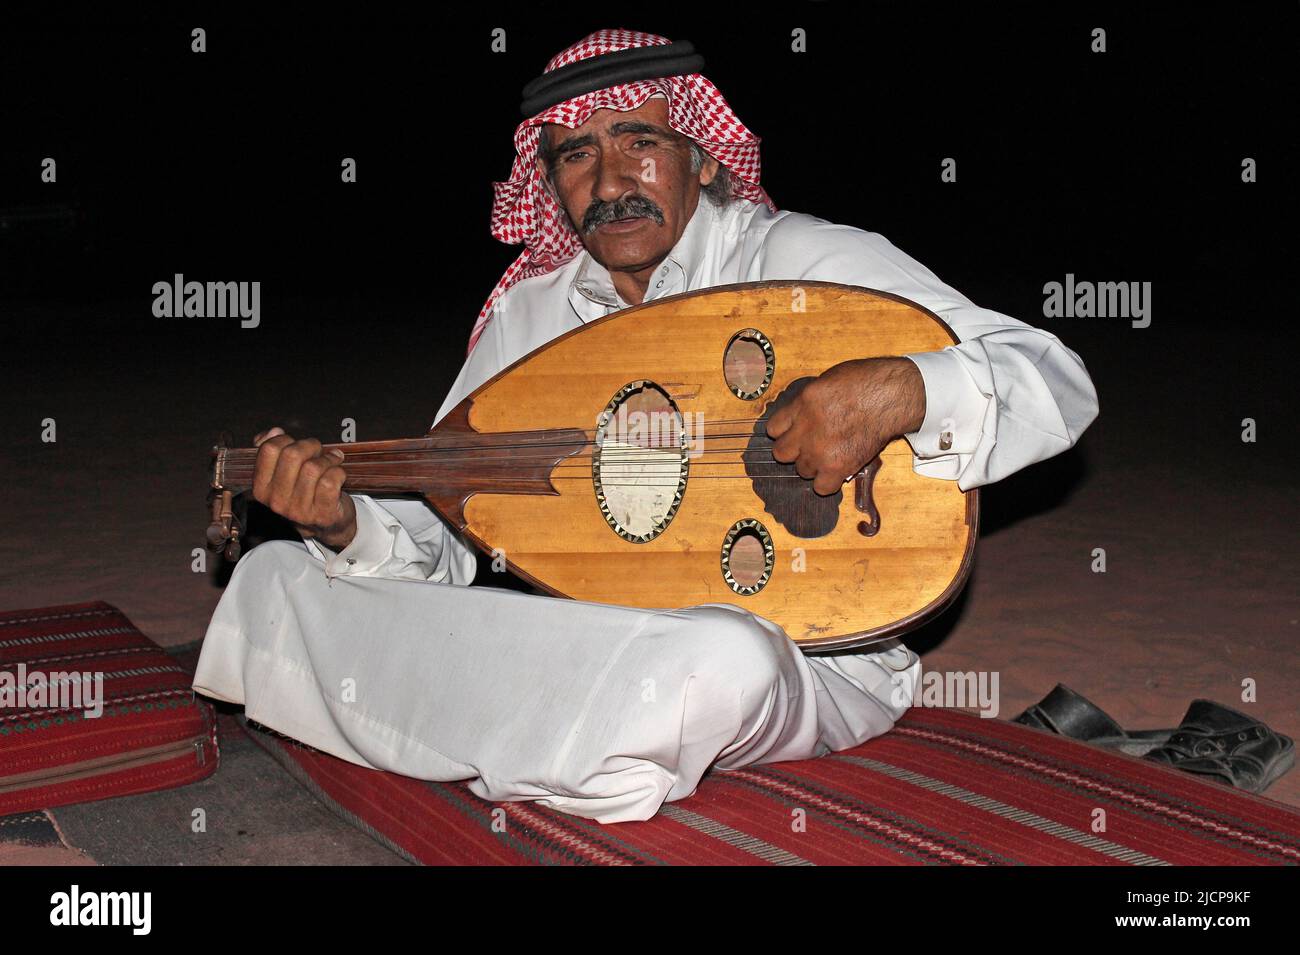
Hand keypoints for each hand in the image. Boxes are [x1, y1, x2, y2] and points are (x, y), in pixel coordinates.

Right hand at [251, 426, 357, 548]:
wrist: (325, 525)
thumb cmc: (304, 493)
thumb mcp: (282, 475)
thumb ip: (272, 451)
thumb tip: (273, 431)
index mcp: (261, 489)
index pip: (268, 450)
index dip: (286, 439)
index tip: (297, 444)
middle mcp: (277, 501)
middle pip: (292, 455)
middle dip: (310, 445)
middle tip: (319, 450)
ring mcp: (299, 510)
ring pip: (314, 467)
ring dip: (328, 458)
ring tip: (333, 460)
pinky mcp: (322, 513)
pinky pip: (331, 480)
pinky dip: (338, 471)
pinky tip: (339, 474)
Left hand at [765, 357, 925, 495]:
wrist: (893, 395)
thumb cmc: (868, 381)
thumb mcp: (827, 381)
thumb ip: (808, 402)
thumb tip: (801, 414)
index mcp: (801, 405)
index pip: (773, 429)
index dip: (784, 431)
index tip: (793, 432)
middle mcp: (805, 429)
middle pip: (782, 453)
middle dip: (794, 450)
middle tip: (810, 446)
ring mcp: (820, 450)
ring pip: (802, 470)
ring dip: (813, 465)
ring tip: (830, 455)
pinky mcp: (838, 467)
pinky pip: (821, 487)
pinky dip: (828, 482)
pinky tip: (837, 471)